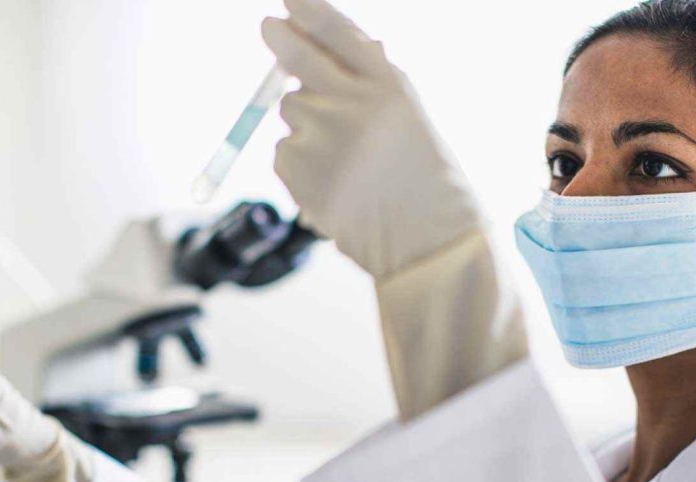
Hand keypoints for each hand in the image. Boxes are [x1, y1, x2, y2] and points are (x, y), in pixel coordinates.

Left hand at [261, 0, 482, 280]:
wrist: (427, 244)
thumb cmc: (425, 182)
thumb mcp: (409, 118)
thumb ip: (371, 83)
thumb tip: (319, 46)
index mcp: (388, 86)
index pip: (337, 33)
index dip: (308, 11)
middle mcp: (351, 104)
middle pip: (297, 57)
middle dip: (280, 39)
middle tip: (269, 27)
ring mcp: (320, 137)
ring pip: (291, 112)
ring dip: (306, 126)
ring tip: (345, 161)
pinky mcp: (298, 170)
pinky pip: (283, 152)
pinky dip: (301, 165)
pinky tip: (334, 185)